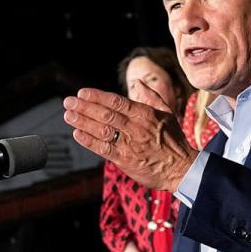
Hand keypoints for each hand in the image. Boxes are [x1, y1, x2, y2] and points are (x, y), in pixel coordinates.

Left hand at [63, 83, 196, 191]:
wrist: (181, 169)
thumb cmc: (173, 140)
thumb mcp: (167, 113)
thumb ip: (151, 97)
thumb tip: (138, 82)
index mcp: (145, 114)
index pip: (117, 101)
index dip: (97, 96)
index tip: (82, 92)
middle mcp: (136, 128)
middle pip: (106, 114)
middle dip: (85, 107)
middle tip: (69, 101)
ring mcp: (130, 144)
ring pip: (102, 130)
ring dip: (83, 122)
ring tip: (69, 115)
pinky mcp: (125, 160)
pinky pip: (104, 149)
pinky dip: (89, 141)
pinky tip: (77, 134)